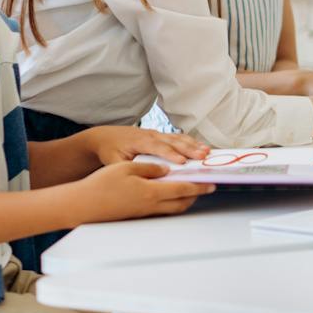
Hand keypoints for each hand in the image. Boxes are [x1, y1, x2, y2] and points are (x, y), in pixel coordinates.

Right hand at [73, 160, 211, 221]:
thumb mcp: (126, 168)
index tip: (212, 183)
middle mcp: (151, 205)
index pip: (183, 189)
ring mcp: (144, 212)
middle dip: (196, 195)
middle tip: (206, 187)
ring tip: (191, 190)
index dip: (199, 186)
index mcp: (151, 192)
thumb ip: (150, 168)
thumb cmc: (101, 184)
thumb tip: (166, 169)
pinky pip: (161, 211)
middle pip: (182, 202)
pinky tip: (169, 196)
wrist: (82, 204)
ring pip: (172, 209)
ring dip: (184, 200)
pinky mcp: (137, 215)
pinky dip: (171, 203)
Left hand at [81, 125, 209, 166]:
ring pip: (178, 138)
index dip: (171, 155)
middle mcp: (150, 135)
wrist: (106, 136)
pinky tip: (201, 147)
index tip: (183, 163)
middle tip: (203, 156)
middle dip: (189, 149)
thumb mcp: (113, 161)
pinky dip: (191, 142)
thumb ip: (126, 169)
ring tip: (207, 152)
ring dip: (194, 145)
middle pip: (173, 141)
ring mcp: (157, 134)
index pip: (158, 147)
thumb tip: (139, 178)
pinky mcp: (160, 135)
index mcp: (139, 141)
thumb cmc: (110, 149)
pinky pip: (178, 137)